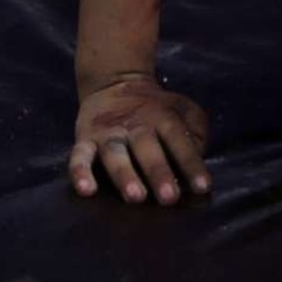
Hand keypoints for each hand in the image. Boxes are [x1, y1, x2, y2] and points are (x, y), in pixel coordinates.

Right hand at [69, 73, 212, 204]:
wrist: (114, 82)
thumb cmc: (157, 109)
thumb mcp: (183, 110)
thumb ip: (196, 131)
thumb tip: (197, 156)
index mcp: (163, 117)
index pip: (179, 140)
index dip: (192, 164)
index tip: (203, 188)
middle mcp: (136, 125)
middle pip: (147, 148)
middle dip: (159, 173)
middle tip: (169, 198)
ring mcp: (108, 132)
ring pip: (115, 154)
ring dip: (125, 175)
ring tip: (135, 197)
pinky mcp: (84, 139)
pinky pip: (79, 156)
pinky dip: (80, 172)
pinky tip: (86, 191)